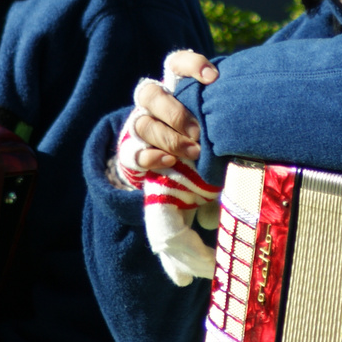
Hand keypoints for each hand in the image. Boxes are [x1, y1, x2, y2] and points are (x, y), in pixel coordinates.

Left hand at [113, 51, 223, 285]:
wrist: (208, 140)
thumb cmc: (195, 180)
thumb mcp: (186, 207)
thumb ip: (180, 239)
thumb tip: (182, 280)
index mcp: (143, 153)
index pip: (132, 151)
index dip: (146, 157)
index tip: (169, 166)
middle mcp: (147, 122)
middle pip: (138, 119)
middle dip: (164, 136)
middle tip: (193, 149)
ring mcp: (162, 95)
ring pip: (150, 91)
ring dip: (174, 110)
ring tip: (201, 124)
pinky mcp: (181, 74)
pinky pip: (176, 61)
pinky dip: (189, 65)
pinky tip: (209, 77)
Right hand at [130, 50, 217, 167]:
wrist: (191, 158)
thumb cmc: (206, 128)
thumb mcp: (213, 113)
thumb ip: (216, 102)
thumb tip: (226, 92)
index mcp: (174, 85)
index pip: (177, 63)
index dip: (192, 66)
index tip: (212, 78)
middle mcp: (153, 101)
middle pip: (151, 94)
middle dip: (175, 114)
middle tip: (198, 131)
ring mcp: (142, 125)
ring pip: (143, 125)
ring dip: (169, 139)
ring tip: (194, 151)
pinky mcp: (135, 152)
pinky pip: (135, 153)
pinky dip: (152, 157)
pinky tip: (171, 161)